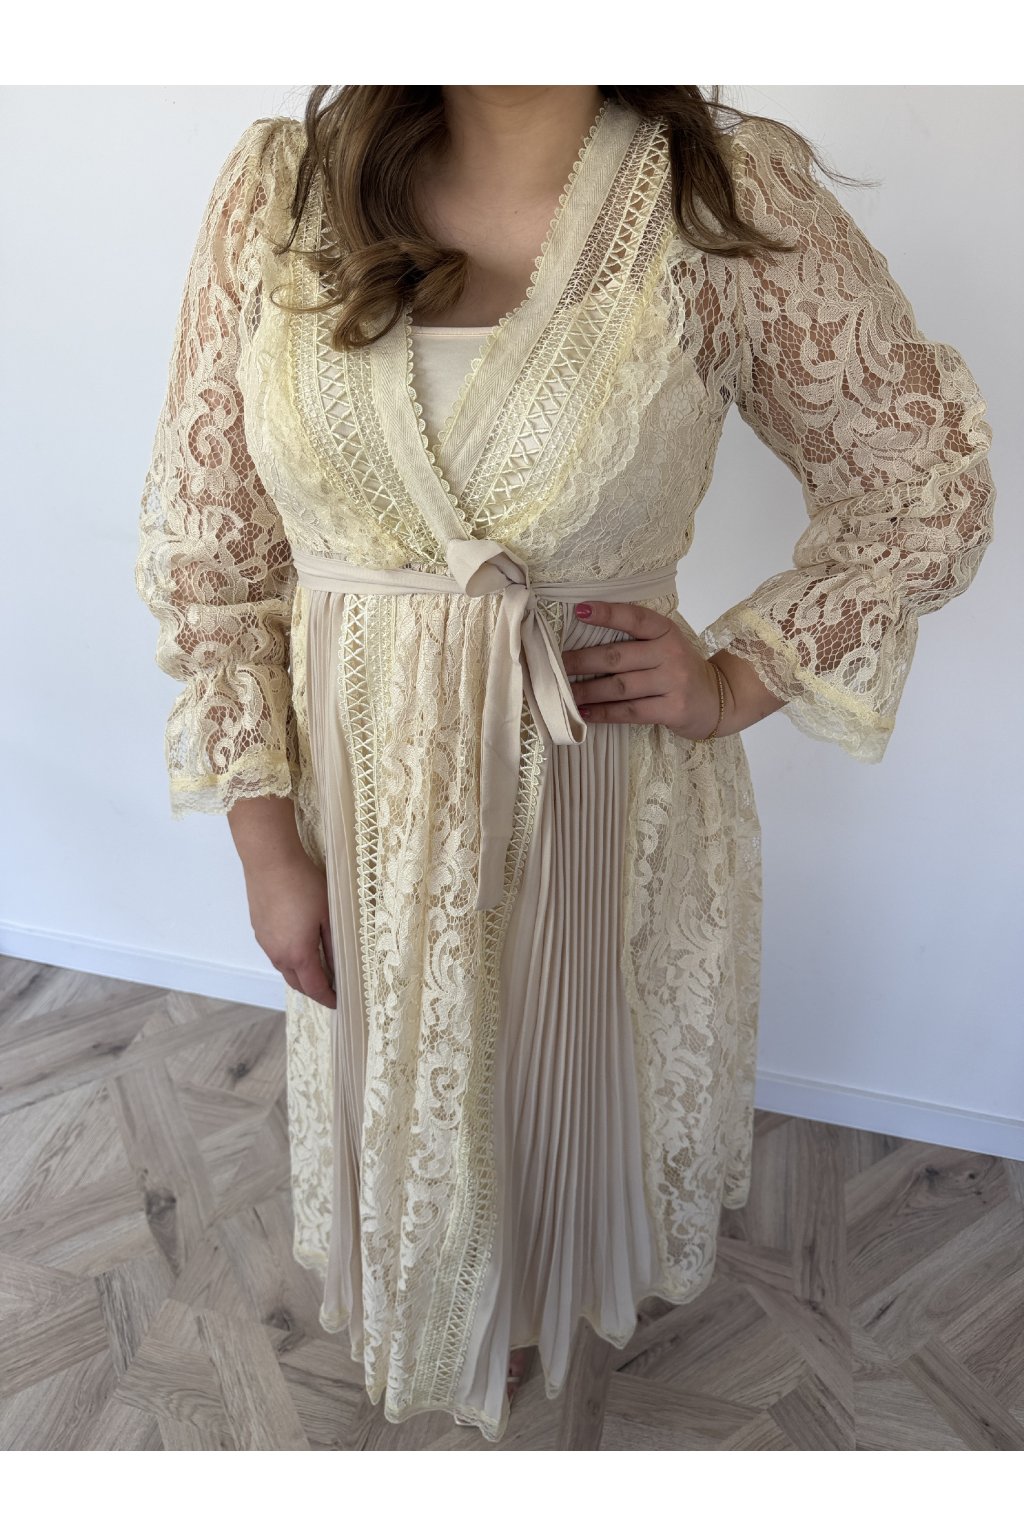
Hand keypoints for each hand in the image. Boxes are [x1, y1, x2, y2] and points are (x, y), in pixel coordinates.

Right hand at [241, 844, 336, 1008]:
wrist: (269, 861)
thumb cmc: (303, 884)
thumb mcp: (329, 915)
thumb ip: (334, 944)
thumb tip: (341, 965)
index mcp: (298, 954)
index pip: (315, 988)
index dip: (329, 998)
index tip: (340, 1002)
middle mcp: (278, 954)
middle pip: (297, 984)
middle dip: (314, 991)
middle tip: (331, 990)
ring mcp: (265, 942)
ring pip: (284, 969)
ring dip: (300, 975)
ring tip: (318, 970)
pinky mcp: (259, 929)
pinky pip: (275, 953)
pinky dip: (289, 960)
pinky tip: (299, 947)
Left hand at [561, 600, 727, 739]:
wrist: (717, 699)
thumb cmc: (679, 669)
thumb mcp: (665, 644)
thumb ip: (636, 638)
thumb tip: (585, 632)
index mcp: (666, 631)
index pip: (634, 618)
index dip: (607, 613)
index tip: (578, 611)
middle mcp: (670, 654)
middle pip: (617, 656)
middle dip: (582, 661)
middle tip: (556, 665)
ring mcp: (673, 683)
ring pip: (620, 687)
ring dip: (587, 690)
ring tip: (564, 692)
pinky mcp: (672, 709)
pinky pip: (629, 712)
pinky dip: (604, 713)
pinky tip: (585, 712)